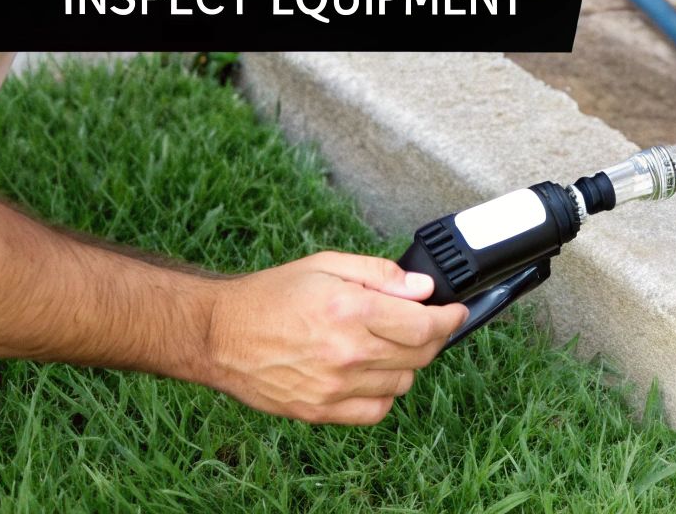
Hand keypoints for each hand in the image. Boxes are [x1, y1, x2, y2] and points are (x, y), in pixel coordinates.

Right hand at [198, 252, 467, 424]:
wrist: (219, 334)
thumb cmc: (272, 295)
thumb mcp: (328, 265)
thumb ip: (381, 274)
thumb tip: (424, 290)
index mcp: (350, 310)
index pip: (425, 326)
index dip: (449, 318)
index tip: (455, 312)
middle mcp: (346, 352)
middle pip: (420, 355)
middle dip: (432, 337)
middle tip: (423, 323)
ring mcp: (333, 387)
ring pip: (403, 382)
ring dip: (406, 363)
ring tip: (385, 344)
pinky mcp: (320, 411)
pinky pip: (376, 410)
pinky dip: (382, 393)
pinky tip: (369, 372)